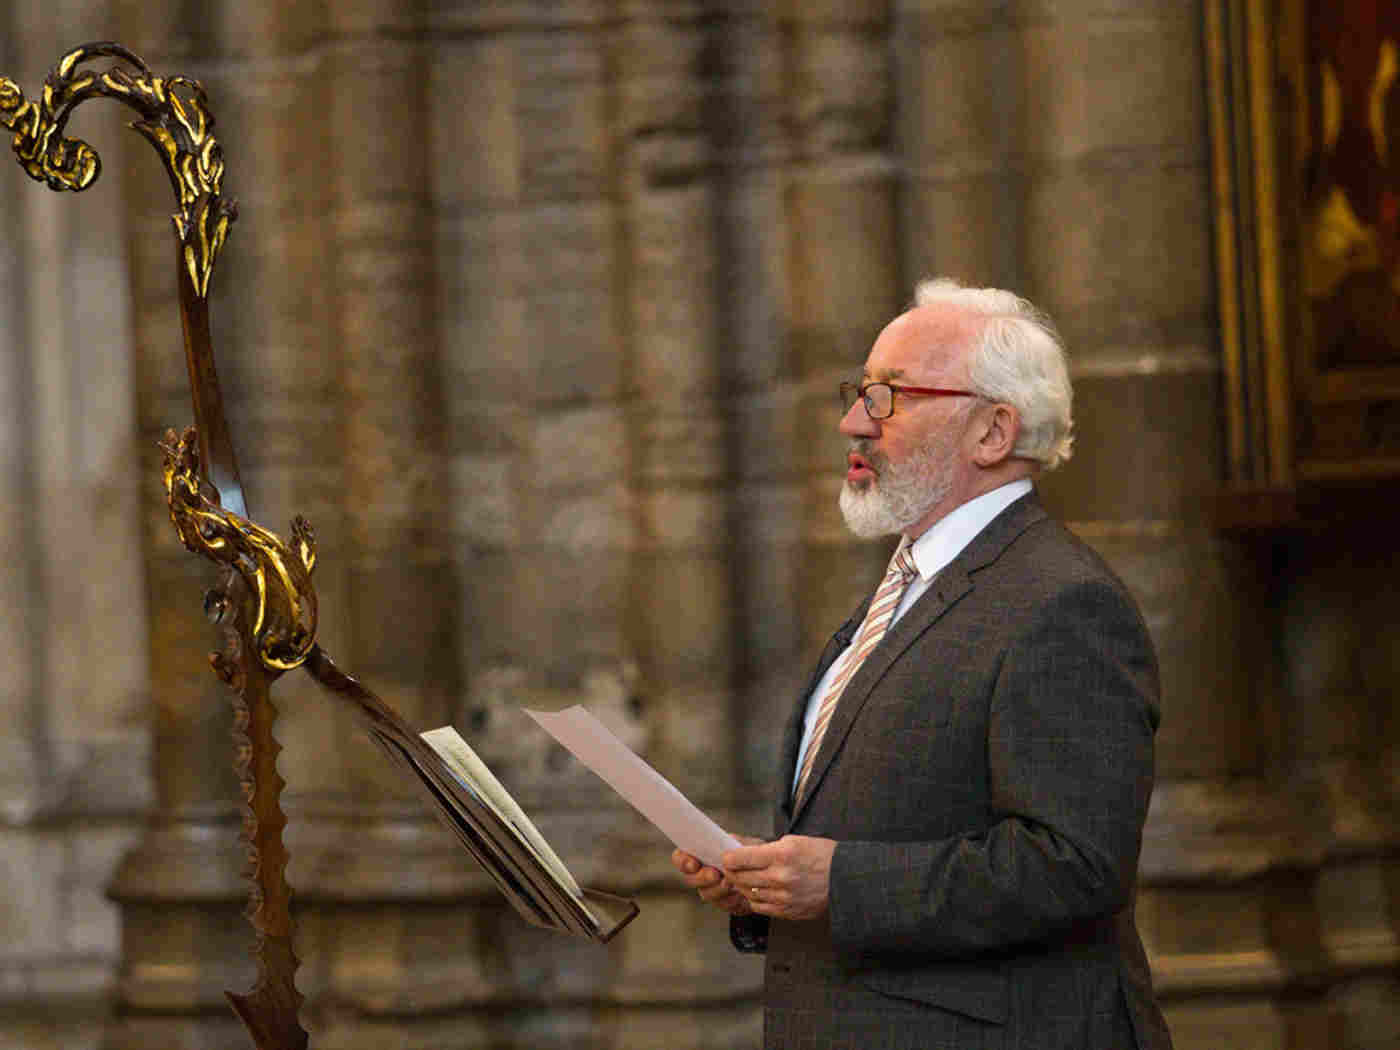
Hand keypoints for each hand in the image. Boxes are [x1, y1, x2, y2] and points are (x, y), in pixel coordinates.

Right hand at [671, 834, 764, 915]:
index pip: (680, 858)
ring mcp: (710, 889)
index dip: (683, 861)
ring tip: (731, 883)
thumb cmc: (748, 853)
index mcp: (698, 854)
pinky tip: (740, 894)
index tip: (694, 864)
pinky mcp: (723, 903)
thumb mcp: (741, 842)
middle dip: (702, 877)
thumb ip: (729, 842)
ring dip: (718, 889)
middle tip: (715, 874)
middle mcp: (699, 873)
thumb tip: (723, 844)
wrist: (763, 871)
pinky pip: (723, 905)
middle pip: (690, 879)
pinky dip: (732, 899)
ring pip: (706, 893)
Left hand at [721, 835, 835, 920]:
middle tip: (730, 868)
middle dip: (732, 872)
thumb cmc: (822, 856)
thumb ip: (768, 848)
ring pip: (748, 893)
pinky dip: (755, 899)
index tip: (726, 856)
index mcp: (782, 855)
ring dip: (742, 886)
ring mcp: (783, 897)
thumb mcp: (795, 841)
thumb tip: (743, 849)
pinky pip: (760, 907)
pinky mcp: (787, 911)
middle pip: (741, 877)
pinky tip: (758, 891)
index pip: (741, 858)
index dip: (729, 857)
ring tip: (743, 878)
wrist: (846, 880)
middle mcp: (780, 877)